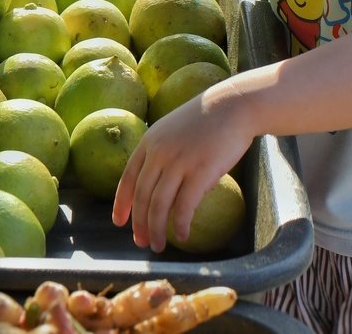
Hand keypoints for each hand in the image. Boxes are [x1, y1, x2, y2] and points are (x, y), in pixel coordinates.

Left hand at [111, 84, 253, 251]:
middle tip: (141, 242)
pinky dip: (180, 224)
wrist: (232, 105)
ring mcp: (179, 162)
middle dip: (139, 223)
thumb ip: (162, 151)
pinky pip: (184, 206)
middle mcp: (160, 152)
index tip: (119, 222)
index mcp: (150, 141)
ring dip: (156, 229)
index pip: (128, 178)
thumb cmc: (206, 119)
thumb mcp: (172, 129)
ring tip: (158, 246)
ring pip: (159, 204)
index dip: (122, 203)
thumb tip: (158, 181)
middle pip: (142, 195)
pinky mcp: (201, 171)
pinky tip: (181, 235)